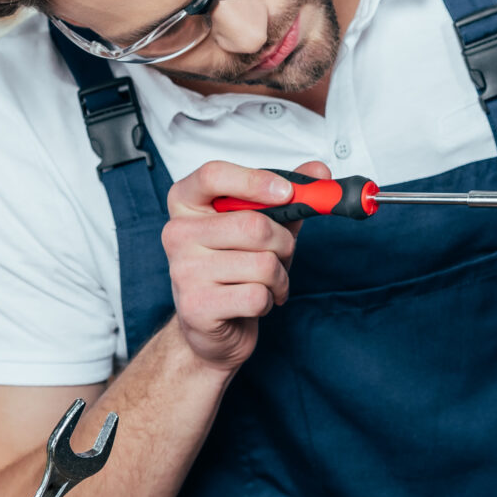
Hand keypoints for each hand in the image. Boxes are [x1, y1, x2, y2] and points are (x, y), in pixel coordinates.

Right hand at [161, 159, 329, 370]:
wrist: (212, 325)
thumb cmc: (236, 267)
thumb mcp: (263, 225)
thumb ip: (288, 197)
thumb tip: (319, 171)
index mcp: (186, 204)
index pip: (212, 175)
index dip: (254, 180)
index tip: (287, 192)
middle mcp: (177, 233)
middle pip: (253, 225)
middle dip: (284, 244)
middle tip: (281, 256)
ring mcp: (183, 270)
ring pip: (262, 264)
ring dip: (279, 277)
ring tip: (265, 283)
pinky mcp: (195, 306)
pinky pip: (257, 296)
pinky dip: (269, 301)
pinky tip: (253, 303)